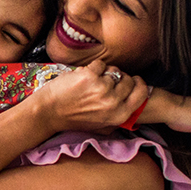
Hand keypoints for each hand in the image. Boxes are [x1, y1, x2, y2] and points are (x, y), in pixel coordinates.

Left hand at [33, 60, 148, 133]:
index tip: (133, 79)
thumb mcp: (102, 125)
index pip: (141, 94)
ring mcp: (101, 88)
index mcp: (119, 115)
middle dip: (118, 78)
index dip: (138, 84)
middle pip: (127, 79)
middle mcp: (113, 103)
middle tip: (104, 82)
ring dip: (103, 73)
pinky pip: (99, 64)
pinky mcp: (89, 76)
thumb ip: (119, 115)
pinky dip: (92, 67)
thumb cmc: (74, 118)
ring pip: (113, 70)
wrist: (49, 112)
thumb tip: (135, 104)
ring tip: (90, 83)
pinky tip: (82, 77)